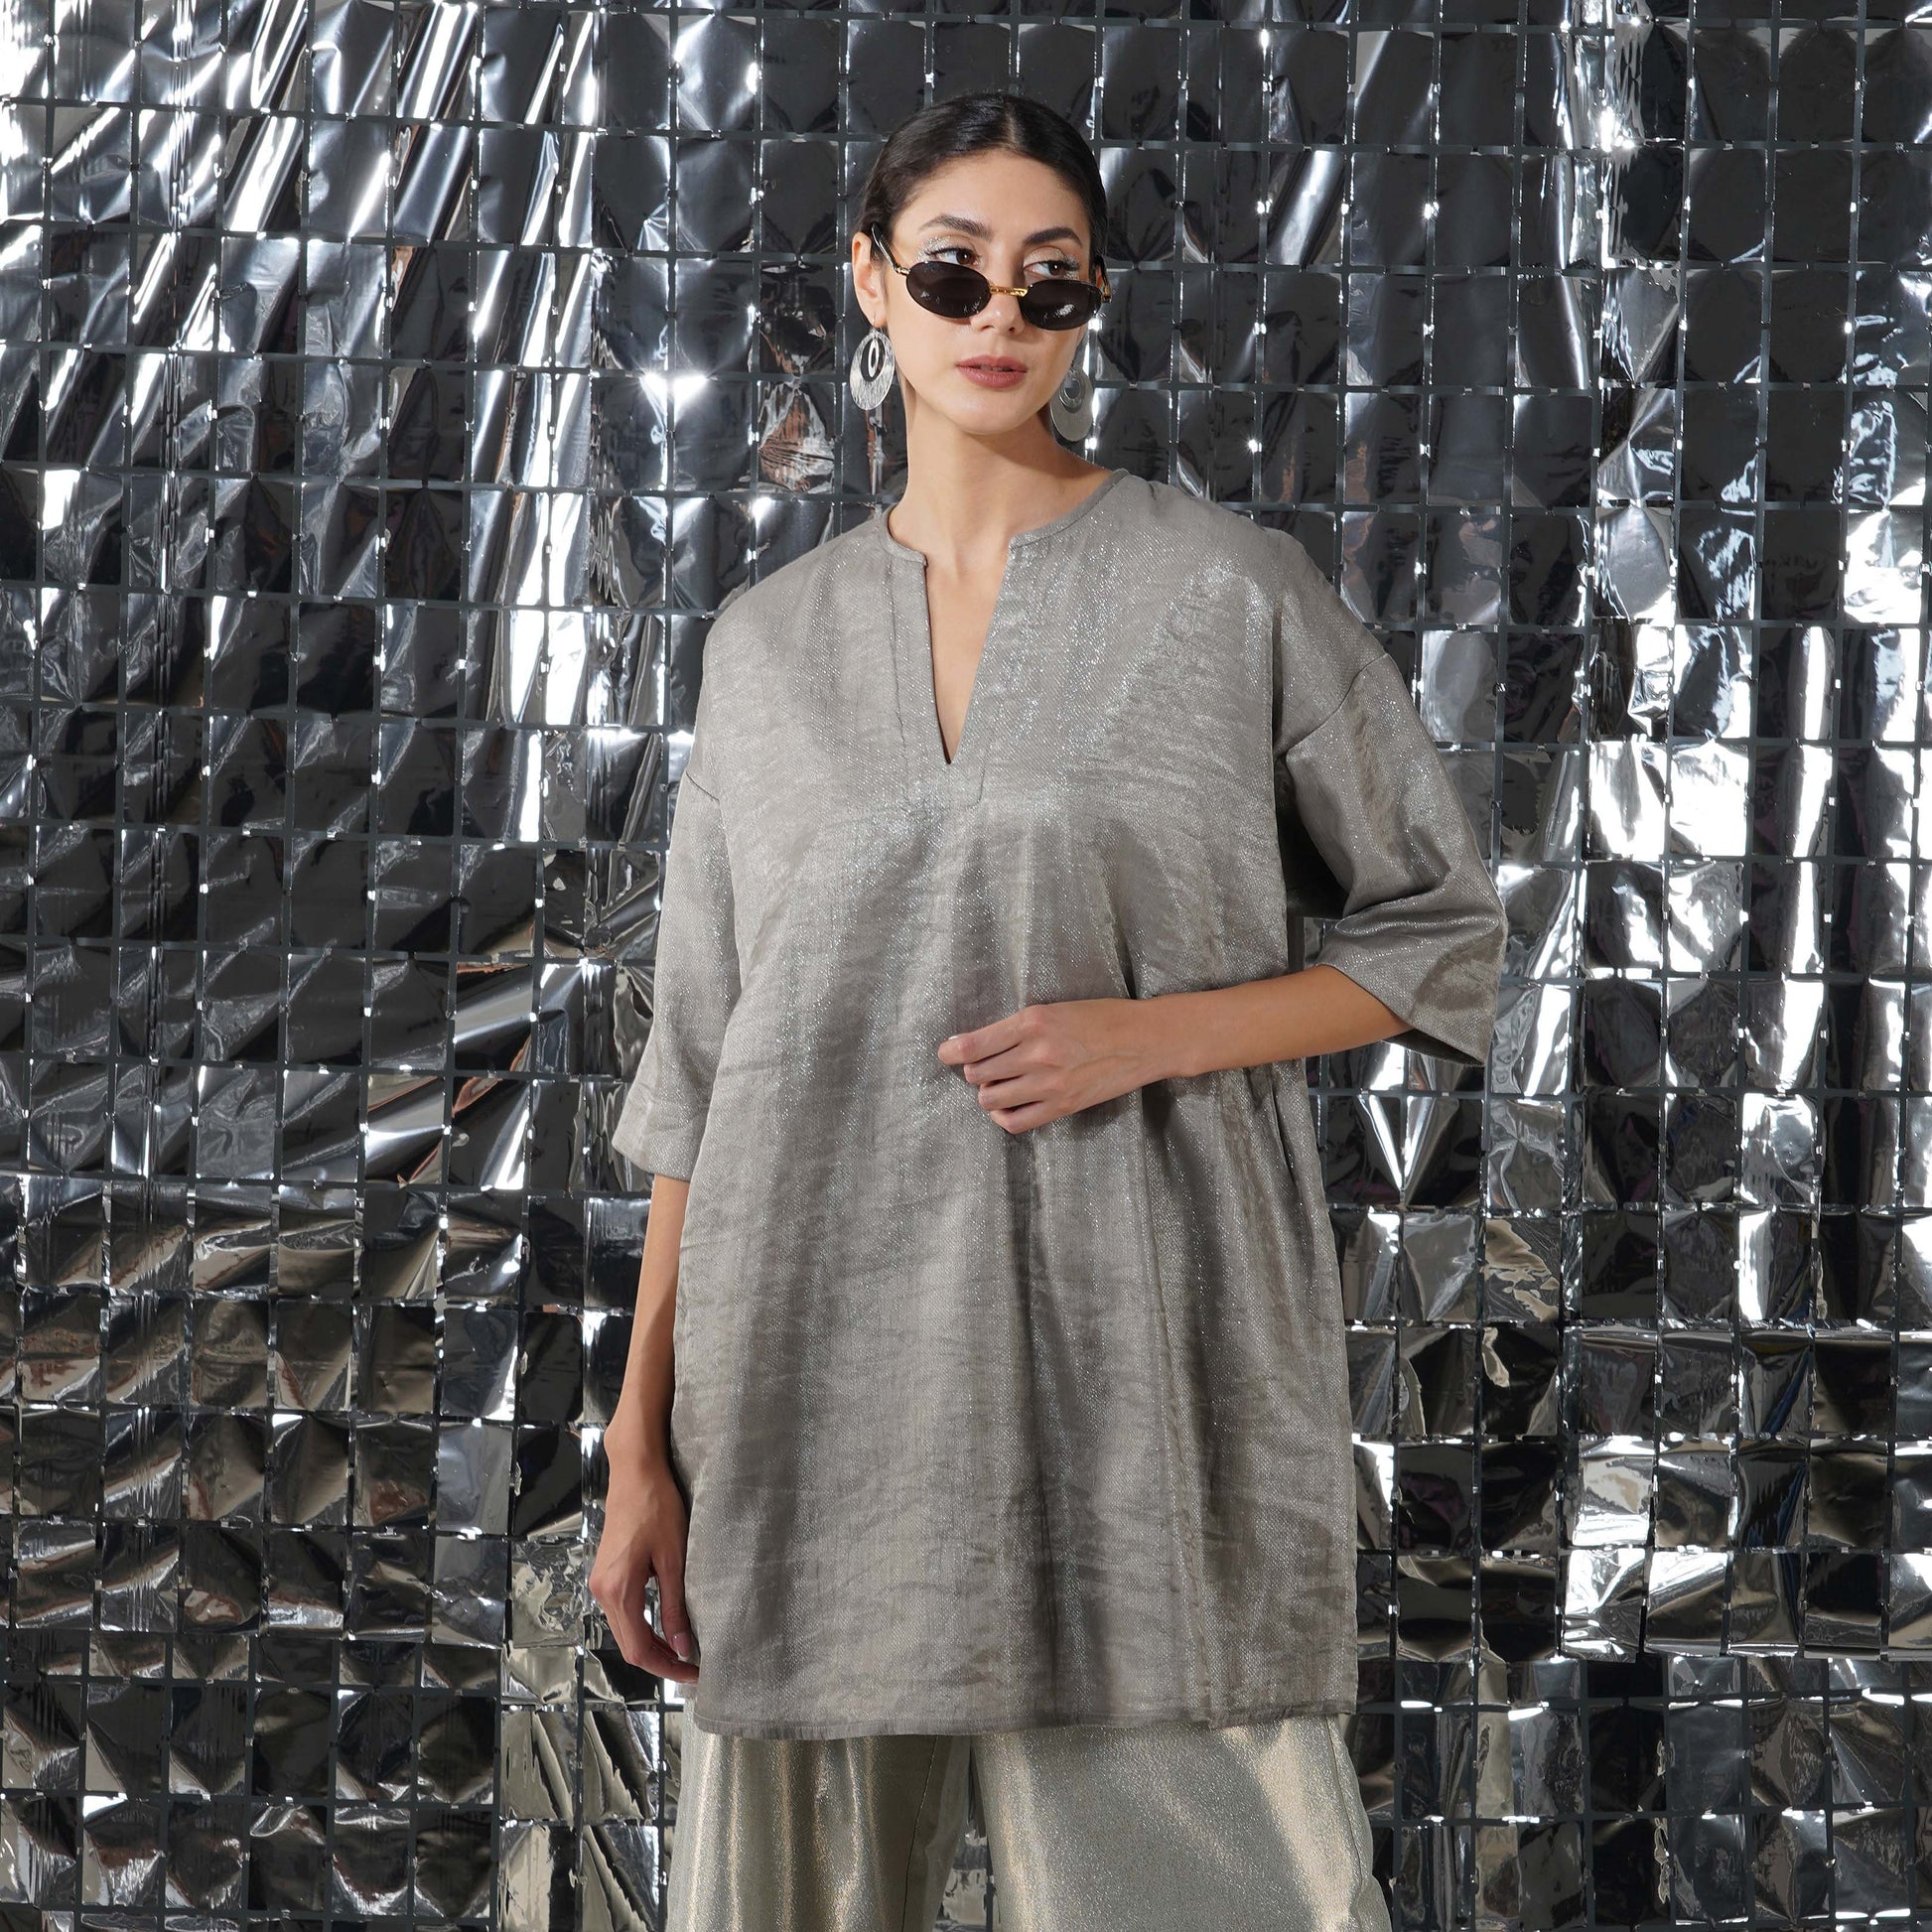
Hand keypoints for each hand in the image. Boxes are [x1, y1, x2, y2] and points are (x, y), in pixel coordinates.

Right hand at [588, 1425, 699, 1682]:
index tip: (694, 1674)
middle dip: (660, 1661)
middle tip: (692, 1667)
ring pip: (624, 1630)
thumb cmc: (657, 1508)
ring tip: (683, 1650)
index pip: (639, 1649)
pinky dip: (642, 1626)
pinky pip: (622, 1612)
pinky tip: (665, 1624)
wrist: (635, 1471)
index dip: (666, 1668)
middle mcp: (602, 1591)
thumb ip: (675, 1606)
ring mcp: (600, 1582)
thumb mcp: (674, 1558)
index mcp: (618, 1591)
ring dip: (651, 1644)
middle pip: (628, 1645)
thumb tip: (683, 1647)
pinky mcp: (606, 1573)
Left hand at [936, 998, 1156, 1132]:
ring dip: (987, 1093)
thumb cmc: (1099, 1017)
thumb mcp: (1054, 1009)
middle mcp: (1037, 1054)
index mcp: (1033, 1022)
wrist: (1143, 1040)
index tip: (945, 1053)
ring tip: (999, 1084)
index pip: (974, 1045)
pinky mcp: (1062, 1106)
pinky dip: (1002, 1116)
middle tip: (986, 1065)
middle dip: (974, 1071)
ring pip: (990, 1099)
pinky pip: (1015, 1122)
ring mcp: (1050, 1084)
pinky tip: (1008, 1106)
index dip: (951, 1052)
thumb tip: (974, 1047)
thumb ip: (1016, 1028)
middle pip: (977, 1074)